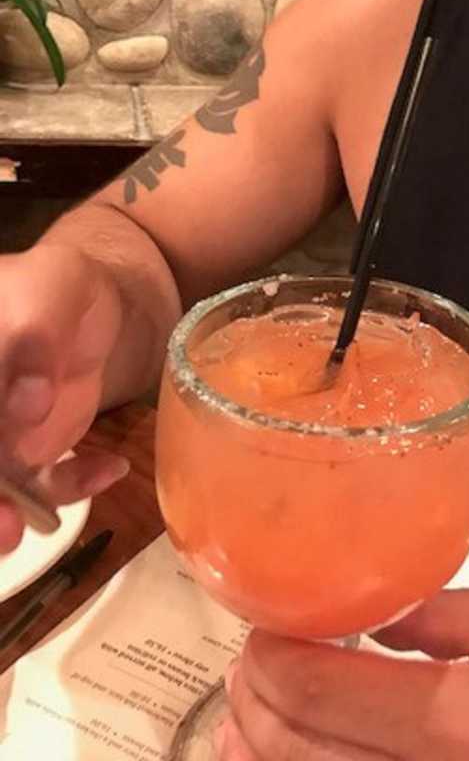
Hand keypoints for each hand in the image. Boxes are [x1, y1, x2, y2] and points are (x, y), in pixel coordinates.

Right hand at [0, 244, 129, 551]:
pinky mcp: (27, 454)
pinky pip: (41, 485)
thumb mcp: (51, 288)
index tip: (0, 472)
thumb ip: (35, 335)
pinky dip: (73, 485)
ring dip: (8, 513)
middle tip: (4, 530)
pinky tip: (111, 466)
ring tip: (34, 526)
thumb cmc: (58, 285)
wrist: (90, 302)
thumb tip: (25, 403)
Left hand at [218, 589, 468, 759]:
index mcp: (442, 717)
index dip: (274, 657)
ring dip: (259, 753)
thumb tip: (373, 615)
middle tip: (245, 669)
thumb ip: (438, 614)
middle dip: (255, 703)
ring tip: (237, 725)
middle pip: (298, 750)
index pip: (321, 688)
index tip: (261, 629)